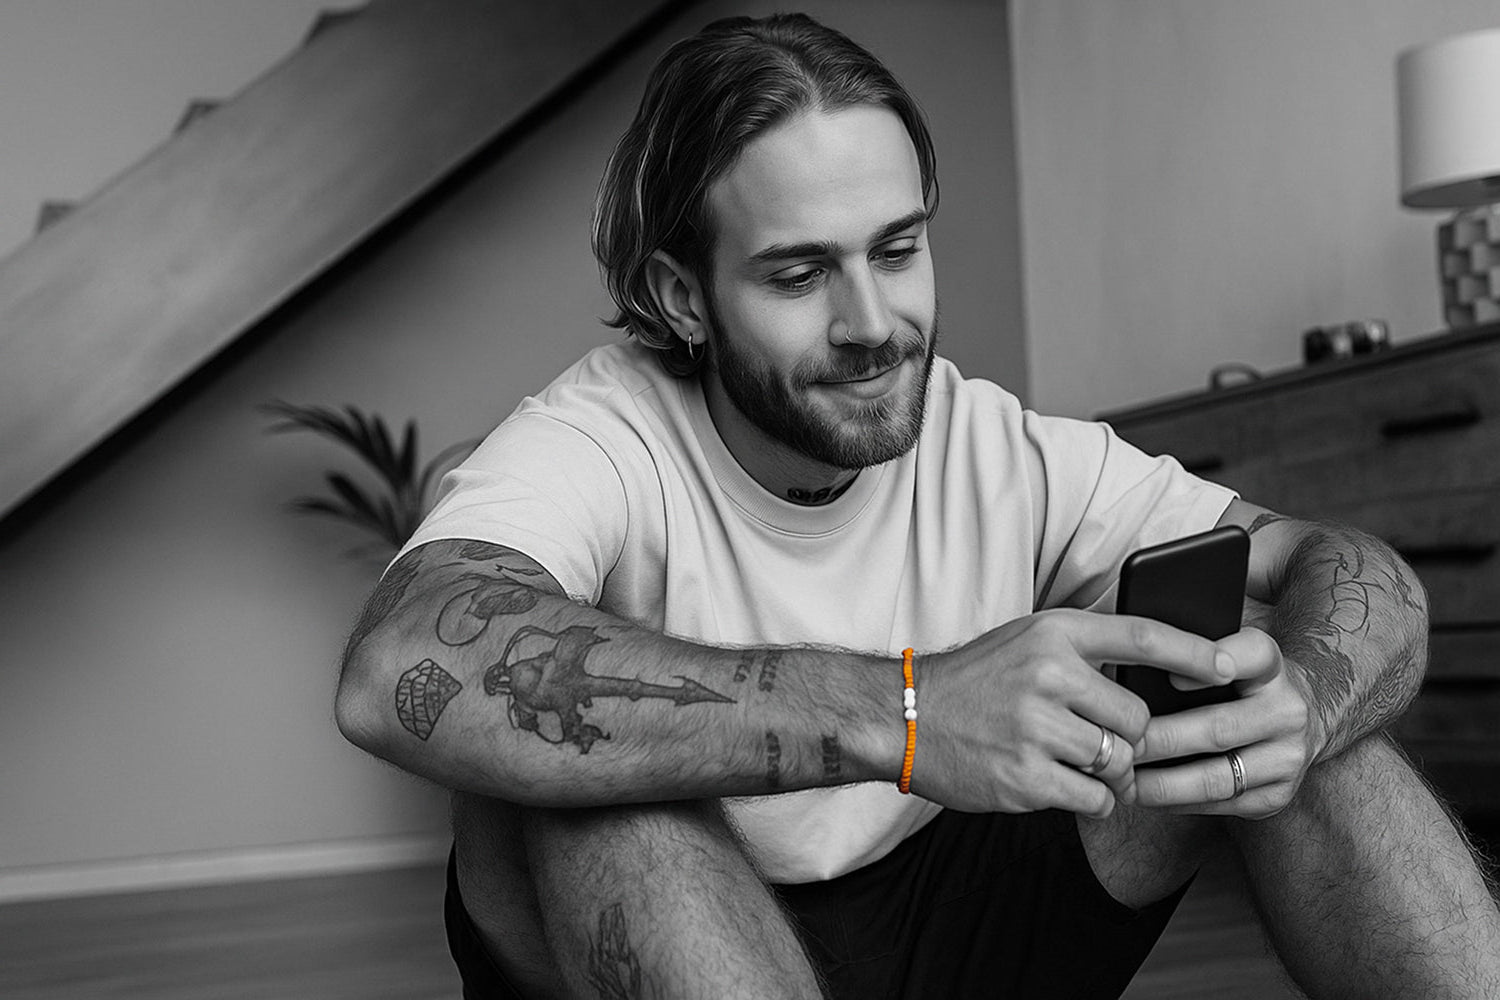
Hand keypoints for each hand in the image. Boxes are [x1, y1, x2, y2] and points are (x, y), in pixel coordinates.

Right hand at [910, 609, 1230, 818]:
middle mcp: (1048, 675)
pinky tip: (1059, 784)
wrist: (904, 718)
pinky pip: (1095, 797)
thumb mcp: (1027, 642)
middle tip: (1100, 741)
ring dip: (1109, 772)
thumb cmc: (975, 682)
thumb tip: (1158, 672)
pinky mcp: (1026, 777)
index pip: (1142, 635)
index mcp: (1053, 632)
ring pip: (1119, 761)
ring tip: (1076, 764)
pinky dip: (1091, 799)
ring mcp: (1036, 728)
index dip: (1195, 651)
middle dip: (1128, 737)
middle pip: (1137, 717)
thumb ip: (1084, 650)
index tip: (1232, 667)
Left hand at [1131, 626, 1317, 817]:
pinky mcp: (1278, 795)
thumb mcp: (1226, 652)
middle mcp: (1288, 711)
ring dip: (1162, 784)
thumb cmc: (1238, 679)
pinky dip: (1177, 803)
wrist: (1302, 713)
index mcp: (1271, 666)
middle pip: (1217, 728)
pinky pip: (1220, 805)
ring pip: (1216, 778)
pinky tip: (1145, 795)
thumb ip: (1188, 653)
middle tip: (1114, 742)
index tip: (1168, 675)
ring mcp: (1287, 758)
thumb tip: (1123, 669)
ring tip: (1121, 779)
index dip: (1210, 665)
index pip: (1249, 655)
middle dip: (1158, 740)